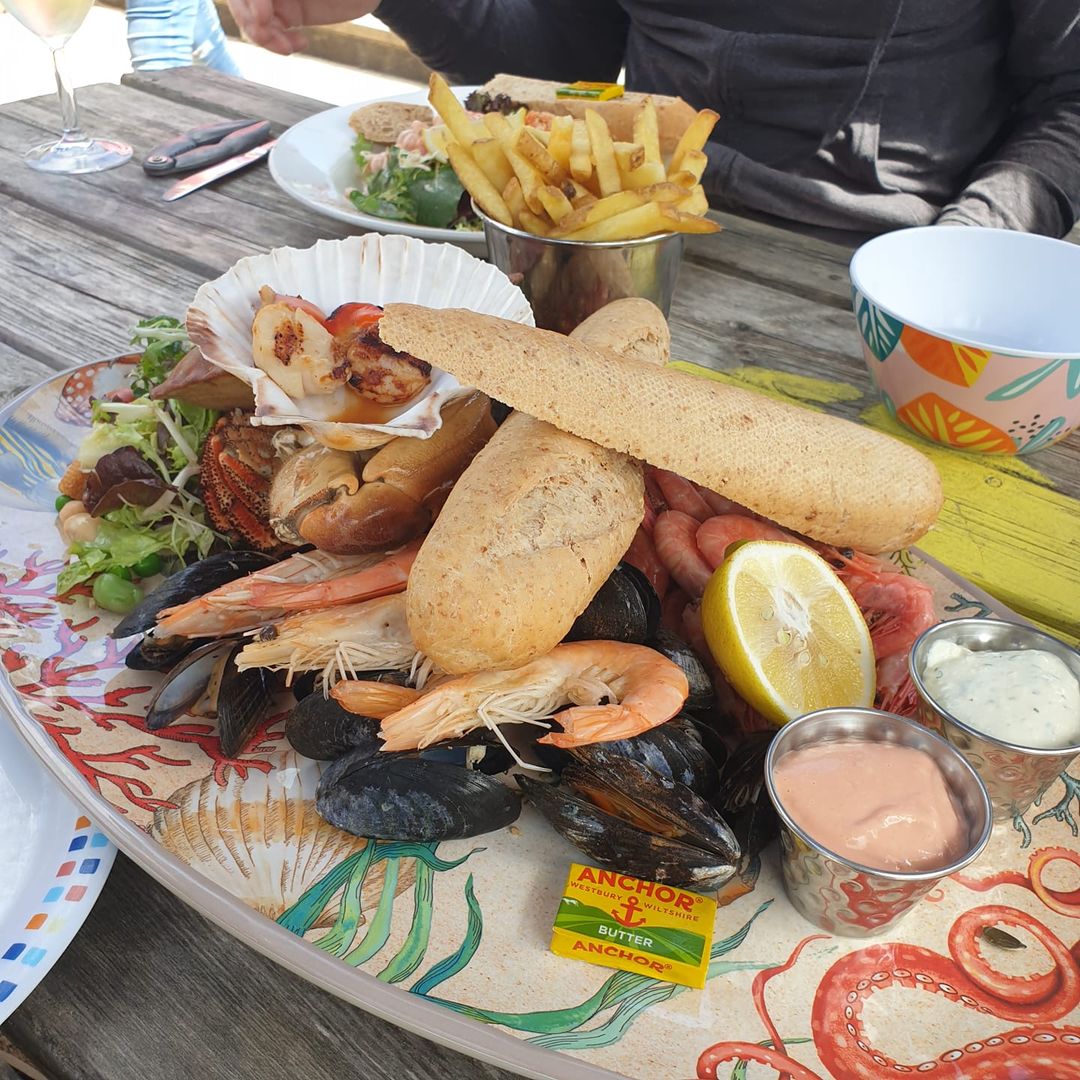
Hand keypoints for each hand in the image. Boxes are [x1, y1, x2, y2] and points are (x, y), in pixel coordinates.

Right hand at [227, 0, 379, 54]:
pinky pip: (271, 33)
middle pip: (243, 2)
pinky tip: (299, 44)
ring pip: (253, 20)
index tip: (264, 17)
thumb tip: (271, 2)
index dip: (253, 1)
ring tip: (288, 48)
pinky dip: (278, 44)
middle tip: (269, 38)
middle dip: (251, 21)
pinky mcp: (288, 16)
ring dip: (265, 38)